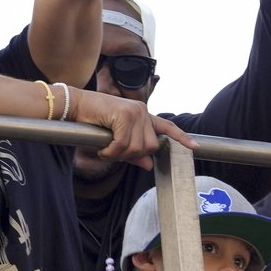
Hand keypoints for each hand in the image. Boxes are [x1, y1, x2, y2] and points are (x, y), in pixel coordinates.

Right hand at [73, 90, 195, 169]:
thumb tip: (148, 165)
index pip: (166, 127)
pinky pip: (123, 145)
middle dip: (132, 155)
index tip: (195, 147)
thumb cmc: (93, 121)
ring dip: (119, 154)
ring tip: (106, 149)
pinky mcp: (124, 116)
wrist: (75, 105)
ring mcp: (134, 112)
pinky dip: (111, 152)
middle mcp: (142, 111)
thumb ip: (133, 151)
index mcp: (142, 115)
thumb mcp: (116, 138)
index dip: (181, 138)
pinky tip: (102, 149)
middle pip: (150, 146)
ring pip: (137, 147)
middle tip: (113, 152)